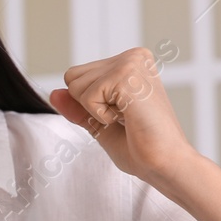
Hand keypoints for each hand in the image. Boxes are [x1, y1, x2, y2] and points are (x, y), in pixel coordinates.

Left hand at [49, 46, 193, 184]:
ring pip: (75, 85)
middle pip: (72, 77)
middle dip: (88, 105)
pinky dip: (100, 116)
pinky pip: (86, 97)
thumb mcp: (100, 124)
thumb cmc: (142, 148)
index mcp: (131, 62)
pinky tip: (129, 119)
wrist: (167, 164)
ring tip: (129, 118)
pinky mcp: (126, 75)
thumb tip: (53, 93)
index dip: (90, 105)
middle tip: (126, 118)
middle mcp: (133, 56)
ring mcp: (131, 63)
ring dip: (95, 111)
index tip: (123, 115)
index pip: (77, 76)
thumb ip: (77, 107)